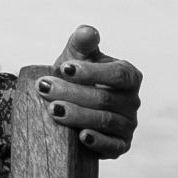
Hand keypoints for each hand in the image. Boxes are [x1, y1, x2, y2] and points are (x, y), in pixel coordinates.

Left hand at [35, 24, 142, 158]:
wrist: (69, 107)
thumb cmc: (74, 79)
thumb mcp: (76, 58)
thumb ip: (82, 43)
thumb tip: (87, 31)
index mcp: (129, 76)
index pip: (117, 74)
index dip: (92, 72)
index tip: (64, 68)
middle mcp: (133, 100)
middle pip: (105, 98)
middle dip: (73, 93)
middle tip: (44, 88)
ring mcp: (129, 125)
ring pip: (105, 120)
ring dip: (78, 115)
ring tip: (52, 109)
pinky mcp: (120, 145)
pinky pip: (113, 146)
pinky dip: (98, 141)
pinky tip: (81, 136)